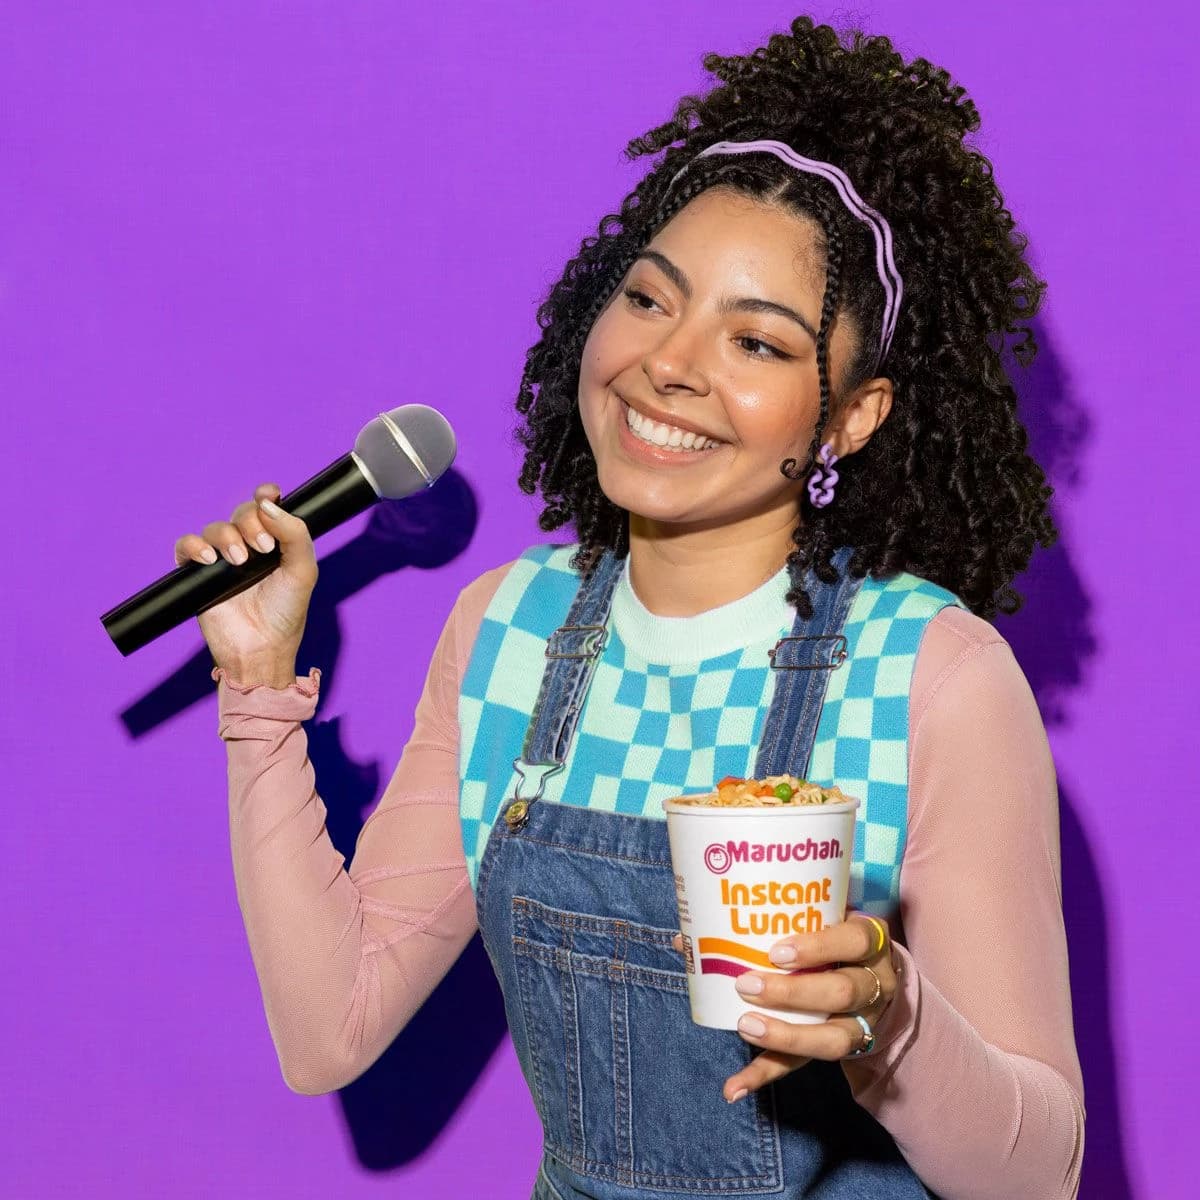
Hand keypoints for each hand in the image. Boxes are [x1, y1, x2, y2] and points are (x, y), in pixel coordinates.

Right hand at [173, 482, 317, 680]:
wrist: (262, 648)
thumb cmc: (286, 613)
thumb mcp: (303, 571)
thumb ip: (295, 533)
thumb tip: (269, 503)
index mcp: (276, 543)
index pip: (267, 507)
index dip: (266, 495)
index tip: (269, 495)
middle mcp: (250, 547)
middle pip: (242, 513)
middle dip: (251, 522)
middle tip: (263, 548)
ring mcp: (223, 560)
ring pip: (215, 528)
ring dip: (226, 537)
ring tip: (239, 561)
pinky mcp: (198, 575)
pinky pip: (186, 546)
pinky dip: (193, 546)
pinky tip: (208, 559)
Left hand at [675, 913, 897, 1102]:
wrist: (874, 974)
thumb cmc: (832, 937)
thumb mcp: (820, 920)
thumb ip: (768, 922)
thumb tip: (685, 936)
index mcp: (868, 943)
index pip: (853, 941)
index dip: (817, 947)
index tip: (775, 951)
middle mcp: (873, 985)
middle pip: (841, 992)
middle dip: (792, 992)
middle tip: (746, 984)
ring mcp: (862, 1023)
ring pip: (832, 1038)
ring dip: (785, 1035)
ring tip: (744, 1027)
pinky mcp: (838, 1049)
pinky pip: (804, 1066)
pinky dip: (767, 1075)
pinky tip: (734, 1087)